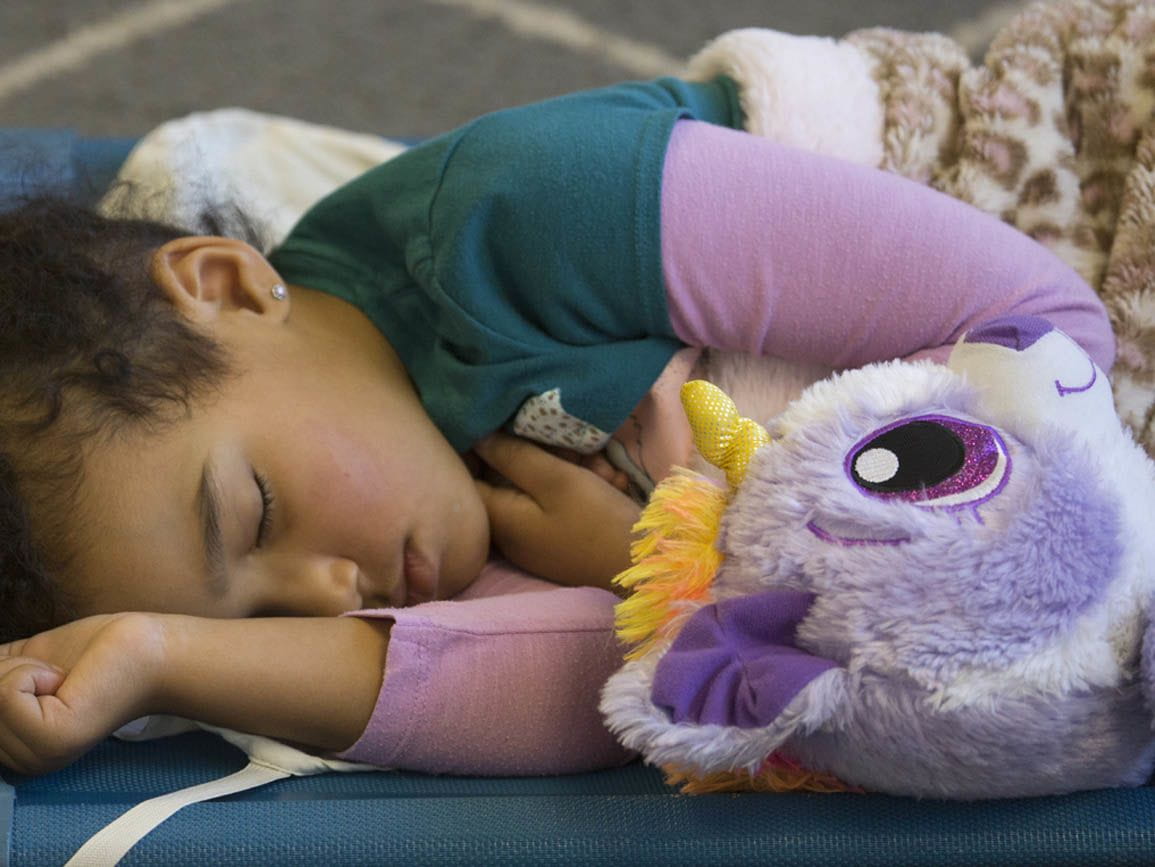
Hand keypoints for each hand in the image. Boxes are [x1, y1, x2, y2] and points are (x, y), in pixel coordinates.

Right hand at [0, 613, 165, 774]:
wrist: (147, 650)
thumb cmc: (92, 655)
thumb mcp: (19, 664)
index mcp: (13, 749)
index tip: (34, 678)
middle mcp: (20, 764)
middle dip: (5, 670)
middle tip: (50, 673)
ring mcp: (36, 758)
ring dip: (20, 668)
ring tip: (59, 677)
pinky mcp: (52, 740)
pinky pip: (5, 693)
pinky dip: (30, 672)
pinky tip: (63, 680)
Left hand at [473, 434, 640, 589]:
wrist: (646, 568)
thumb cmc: (597, 522)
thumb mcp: (556, 480)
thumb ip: (514, 455)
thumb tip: (475, 436)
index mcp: (501, 518)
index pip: (469, 475)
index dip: (481, 444)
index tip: (507, 421)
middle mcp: (512, 531)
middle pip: (510, 476)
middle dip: (539, 453)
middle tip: (574, 445)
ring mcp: (537, 536)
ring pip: (540, 485)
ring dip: (569, 466)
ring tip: (601, 466)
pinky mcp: (562, 536)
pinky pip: (560, 501)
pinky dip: (581, 485)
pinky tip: (609, 479)